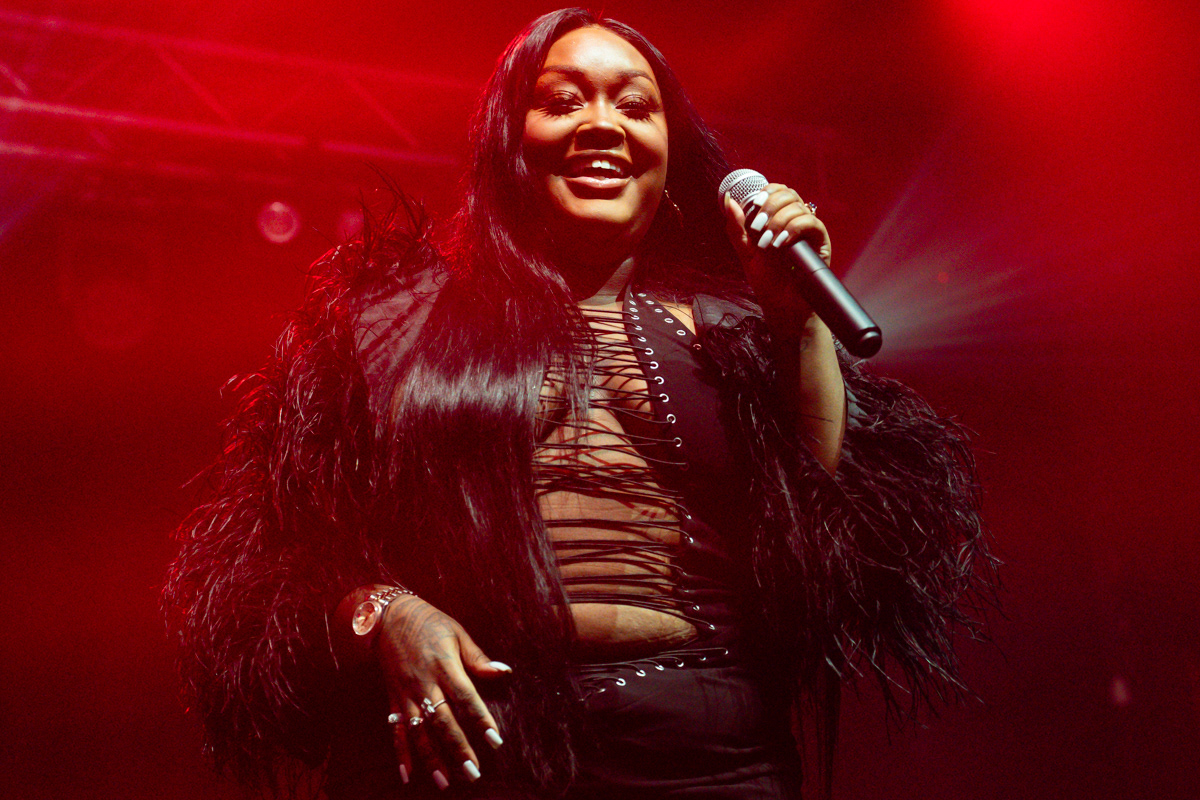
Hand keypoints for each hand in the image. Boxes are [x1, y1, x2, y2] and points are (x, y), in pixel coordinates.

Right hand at [376, 596, 510, 789]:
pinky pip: (395, 730)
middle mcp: (424, 683)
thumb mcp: (457, 634)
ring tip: (445, 781)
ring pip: (418, 732)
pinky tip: (408, 774)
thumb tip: (504, 672)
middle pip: (442, 721)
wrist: (388, 617)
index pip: (466, 697)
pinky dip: (401, 754)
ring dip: (431, 758)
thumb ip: (479, 658)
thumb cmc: (430, 623)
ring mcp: (406, 693)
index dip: (481, 720)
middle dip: (457, 749)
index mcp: (444, 665)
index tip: (495, 741)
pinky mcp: (393, 699)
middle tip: (472, 773)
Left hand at [722, 183, 830, 325]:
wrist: (782, 304)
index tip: (755, 204)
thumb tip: (728, 199)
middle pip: (788, 194)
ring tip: (768, 243)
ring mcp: (808, 230)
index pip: (777, 191)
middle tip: (758, 227)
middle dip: (770, 206)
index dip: (767, 192)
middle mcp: (795, 220)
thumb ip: (736, 227)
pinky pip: (811, 223)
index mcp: (777, 219)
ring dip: (779, 221)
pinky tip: (782, 243)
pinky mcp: (820, 241)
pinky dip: (794, 228)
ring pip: (798, 207)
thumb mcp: (746, 252)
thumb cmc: (766, 279)